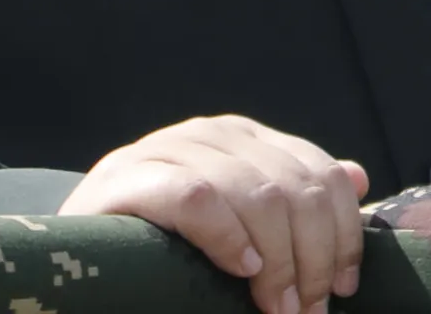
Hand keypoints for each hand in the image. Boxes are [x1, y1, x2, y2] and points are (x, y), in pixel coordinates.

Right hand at [63, 113, 368, 313]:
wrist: (74, 256)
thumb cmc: (163, 250)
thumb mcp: (236, 226)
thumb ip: (291, 201)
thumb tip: (356, 177)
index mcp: (243, 139)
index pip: (319, 172)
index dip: (341, 232)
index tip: (344, 287)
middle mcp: (209, 134)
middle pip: (292, 187)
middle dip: (310, 257)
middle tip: (306, 310)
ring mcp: (165, 149)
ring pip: (252, 192)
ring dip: (276, 261)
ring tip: (278, 307)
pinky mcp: (125, 179)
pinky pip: (196, 198)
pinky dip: (227, 236)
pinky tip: (240, 270)